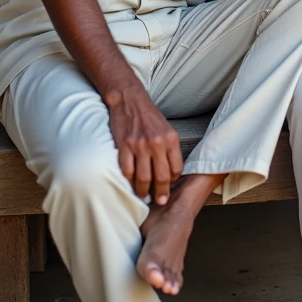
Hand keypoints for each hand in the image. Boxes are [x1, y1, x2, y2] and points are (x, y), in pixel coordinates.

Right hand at [106, 85, 183, 204]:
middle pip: (162, 177)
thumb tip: (170, 171)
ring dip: (144, 191)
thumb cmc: (148, 116)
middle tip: (160, 201)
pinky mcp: (124, 146)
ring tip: (143, 196)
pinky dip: (129, 182)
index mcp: (171, 139)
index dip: (173, 181)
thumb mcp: (166, 128)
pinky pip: (127, 171)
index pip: (176, 168)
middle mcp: (157, 143)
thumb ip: (169, 148)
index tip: (169, 186)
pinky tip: (130, 185)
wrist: (130, 100)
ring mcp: (140, 145)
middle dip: (161, 193)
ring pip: (144, 178)